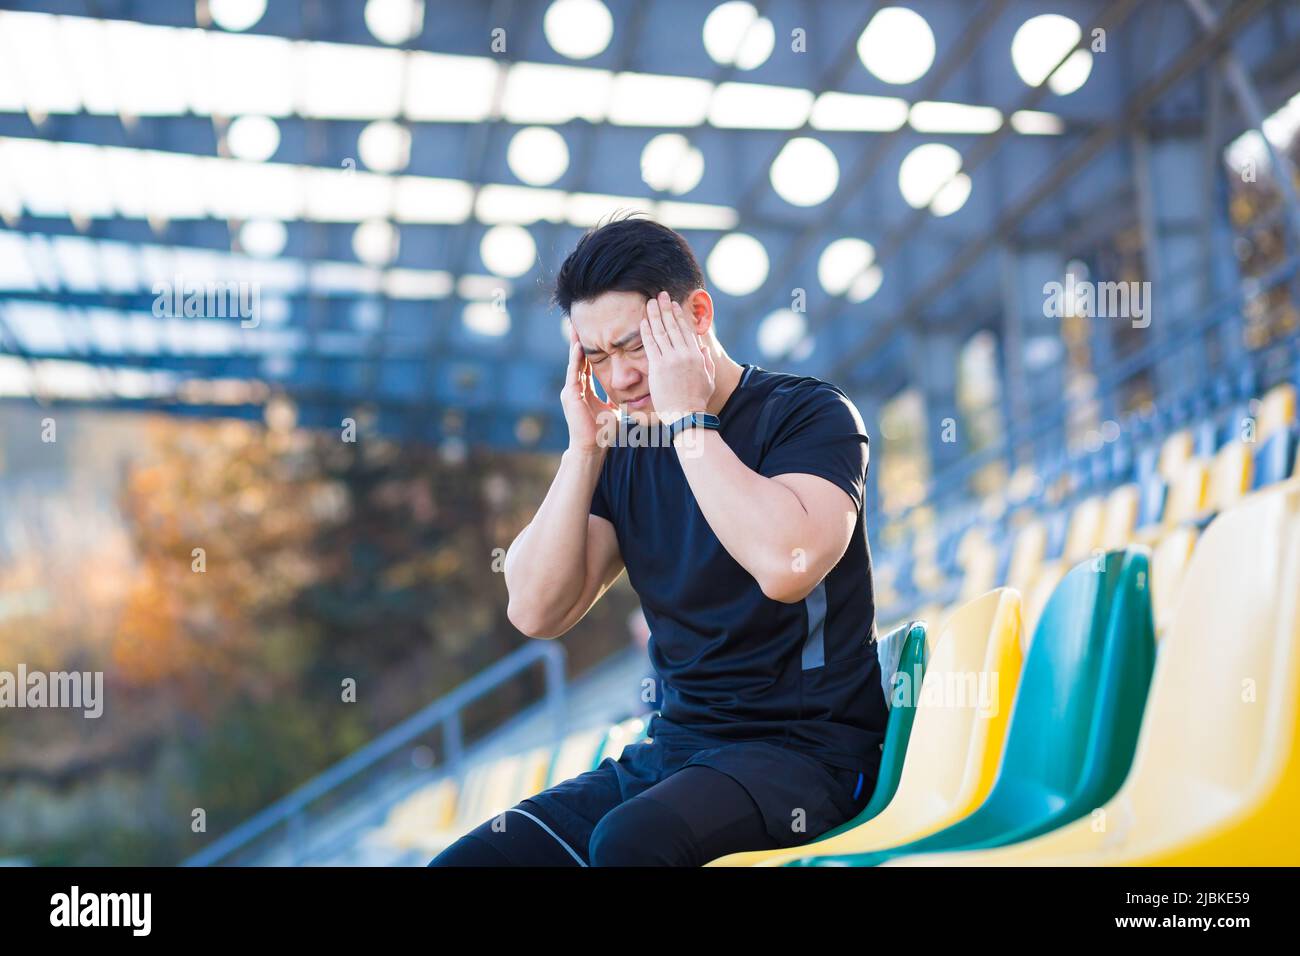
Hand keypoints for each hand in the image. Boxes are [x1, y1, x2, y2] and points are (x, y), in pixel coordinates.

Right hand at [560, 329, 618, 453]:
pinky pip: (573, 372)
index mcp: (584, 390)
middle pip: (577, 359)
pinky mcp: (570, 395)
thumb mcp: (614, 410)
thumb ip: (619, 399)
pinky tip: (579, 346)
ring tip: (575, 328)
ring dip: (575, 345)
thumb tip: (634, 394)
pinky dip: (576, 359)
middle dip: (578, 342)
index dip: (588, 350)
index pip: (585, 365)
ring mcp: (570, 391)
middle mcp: (575, 388)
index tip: (591, 335)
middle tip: (578, 323)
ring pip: (573, 363)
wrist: (592, 448)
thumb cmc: (603, 432)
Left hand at [641, 291, 715, 422]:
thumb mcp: (708, 379)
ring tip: (650, 302)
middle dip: (666, 308)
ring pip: (661, 331)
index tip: (674, 305)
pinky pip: (650, 344)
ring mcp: (670, 359)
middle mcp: (684, 353)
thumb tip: (703, 348)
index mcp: (696, 355)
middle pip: (673, 325)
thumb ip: (707, 362)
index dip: (679, 315)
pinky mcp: (658, 366)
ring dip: (655, 314)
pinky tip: (644, 320)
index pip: (686, 330)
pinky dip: (647, 330)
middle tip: (660, 295)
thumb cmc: (697, 401)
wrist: (686, 415)